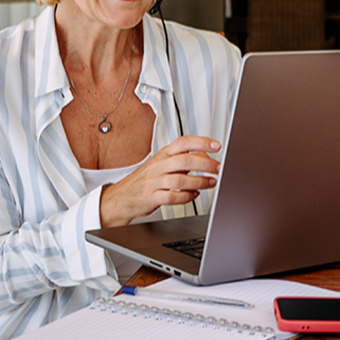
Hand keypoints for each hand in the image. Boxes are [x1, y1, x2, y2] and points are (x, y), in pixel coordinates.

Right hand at [99, 135, 221, 227]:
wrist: (121, 197)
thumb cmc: (147, 180)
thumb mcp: (163, 164)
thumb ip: (184, 160)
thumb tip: (208, 159)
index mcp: (163, 154)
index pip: (183, 142)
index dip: (201, 142)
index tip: (217, 146)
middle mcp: (158, 165)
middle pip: (184, 161)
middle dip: (206, 165)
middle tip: (218, 169)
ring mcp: (153, 181)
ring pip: (179, 180)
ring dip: (199, 182)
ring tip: (210, 183)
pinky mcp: (150, 197)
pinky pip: (171, 197)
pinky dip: (186, 197)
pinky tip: (193, 195)